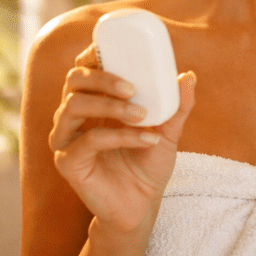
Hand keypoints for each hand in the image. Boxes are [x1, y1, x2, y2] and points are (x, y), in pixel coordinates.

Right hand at [48, 44, 195, 233]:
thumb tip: (188, 76)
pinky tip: (146, 139)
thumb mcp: (168, 132)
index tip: (120, 49)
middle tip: (133, 87)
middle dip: (104, 77)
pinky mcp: (68, 162)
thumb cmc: (148, 164)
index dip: (94, 54)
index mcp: (94, 102)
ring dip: (111, 106)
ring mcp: (66, 139)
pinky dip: (121, 136)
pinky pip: (89, 140)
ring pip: (74, 106)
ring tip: (142, 114)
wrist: (141, 206)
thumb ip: (177, 106)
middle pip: (74, 81)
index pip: (83, 69)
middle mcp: (74, 116)